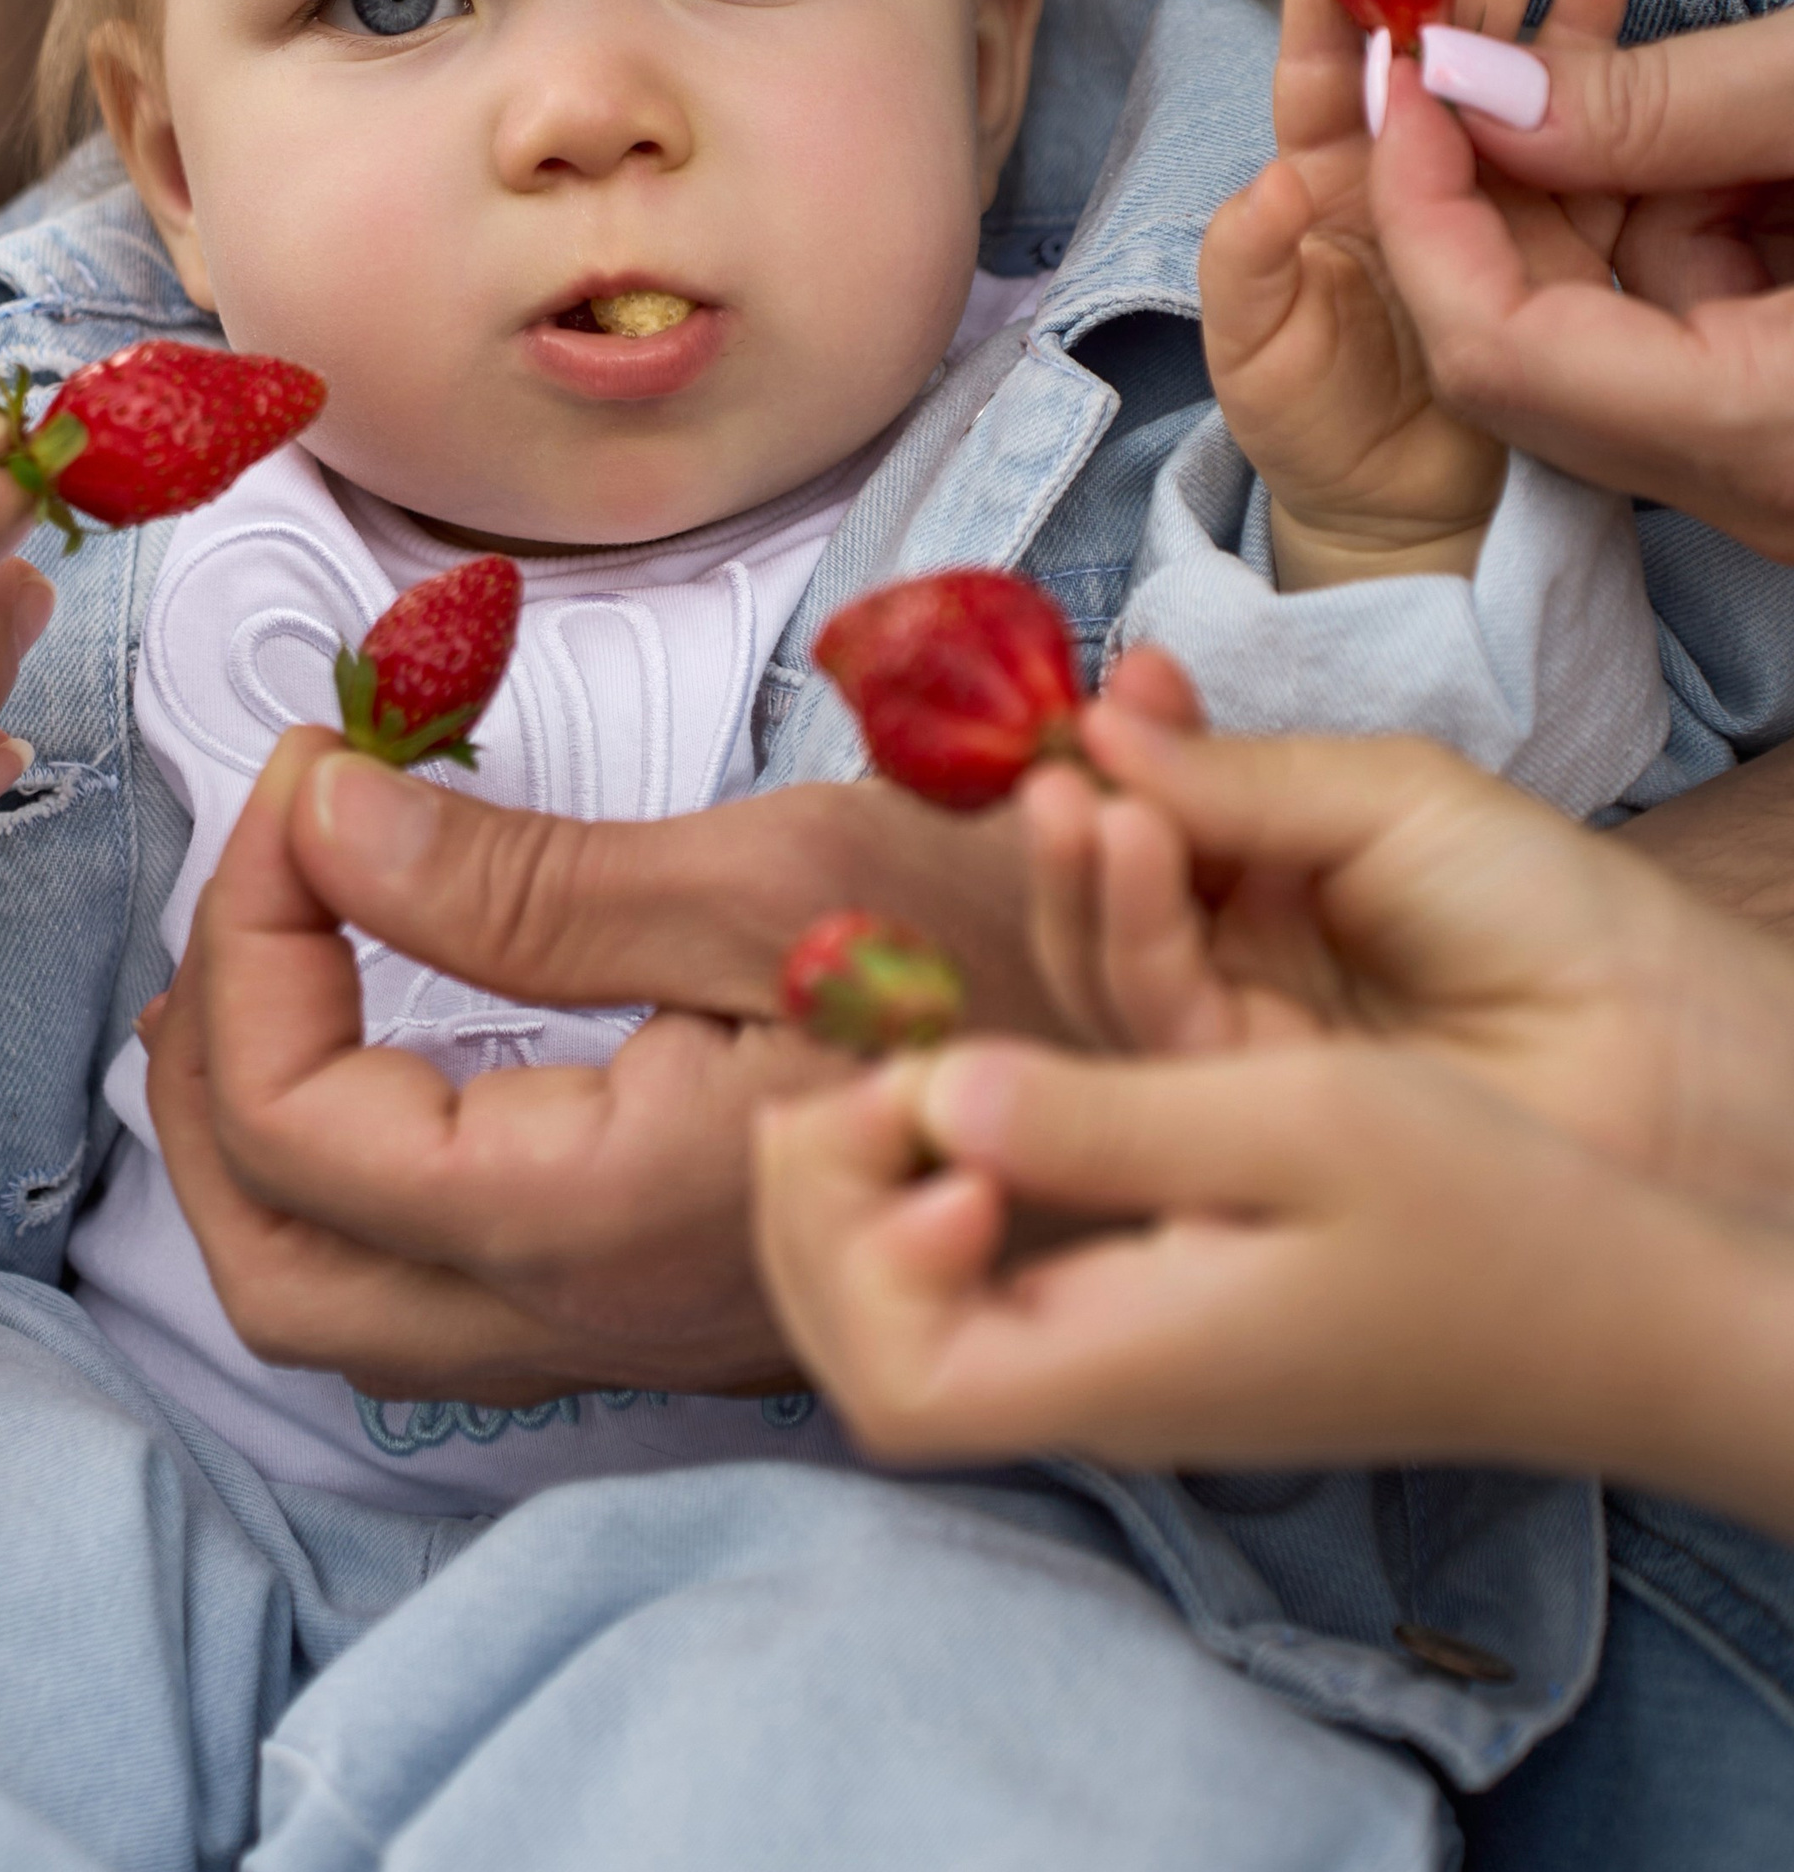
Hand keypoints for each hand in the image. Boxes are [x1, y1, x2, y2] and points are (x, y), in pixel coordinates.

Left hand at [141, 726, 1075, 1402]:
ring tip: (277, 962)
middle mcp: (591, 1312)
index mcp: (600, 1212)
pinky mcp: (665, 1298)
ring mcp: (628, 1328)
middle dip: (208, 1076)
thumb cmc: (1022, 954)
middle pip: (273, 1271)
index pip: (301, 1122)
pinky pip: (438, 1292)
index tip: (306, 774)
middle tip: (248, 889)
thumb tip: (316, 818)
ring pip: (343, 1307)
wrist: (1201, 1076)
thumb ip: (516, 880)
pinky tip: (396, 1043)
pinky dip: (358, 1175)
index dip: (254, 928)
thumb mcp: (767, 877)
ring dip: (265, 1143)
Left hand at [752, 1031, 1793, 1520]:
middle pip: (871, 1352)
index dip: (848, 1239)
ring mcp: (1129, 1361)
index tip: (911, 1100)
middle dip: (820, 1203)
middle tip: (863, 1069)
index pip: (891, 1376)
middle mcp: (1106, 1384)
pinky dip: (944, 1181)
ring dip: (871, 1183)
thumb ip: (1104, 1122)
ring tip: (906, 1064)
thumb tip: (934, 1093)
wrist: (1628, 1310)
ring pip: (916, 1309)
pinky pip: (991, 1275)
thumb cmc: (1489, 1214)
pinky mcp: (1159, 1318)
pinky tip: (982, 1096)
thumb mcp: (1297, 1122)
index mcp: (1124, 1359)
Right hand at [1017, 671, 1793, 1215]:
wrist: (1661, 1051)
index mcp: (1283, 871)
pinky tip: (1128, 850)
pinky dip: (1127, 933)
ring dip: (1083, 876)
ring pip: (1107, 968)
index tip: (1082, 697)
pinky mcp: (1240, 1120)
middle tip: (1055, 761)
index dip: (1111, 755)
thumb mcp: (1391, 798)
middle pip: (1110, 897)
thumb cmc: (1554, 909)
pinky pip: (1151, 1031)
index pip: (1158, 812)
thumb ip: (1243, 776)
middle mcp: (1246, 957)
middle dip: (1073, 819)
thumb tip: (1101, 719)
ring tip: (1080, 801)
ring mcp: (1239, 1043)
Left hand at [1197, 0, 1628, 587]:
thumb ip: (1246, 268)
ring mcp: (1493, 201)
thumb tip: (1267, 186)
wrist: (1403, 521)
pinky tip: (1623, 8)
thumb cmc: (1311, 431)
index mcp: (1321, 183)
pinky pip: (1589, 148)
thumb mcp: (1255, 357)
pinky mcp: (1565, 241)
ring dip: (1541, 4)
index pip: (1323, 73)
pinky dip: (1607, 81)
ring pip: (1512, 83)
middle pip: (1430, 54)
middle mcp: (1407, 175)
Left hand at [1371, 0, 1793, 556]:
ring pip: (1603, 310)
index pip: (1490, 345)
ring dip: (1578, 153)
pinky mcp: (1789, 408)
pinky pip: (1682, 309)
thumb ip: (1663, 112)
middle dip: (1474, 162)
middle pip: (1525, 338)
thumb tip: (1491, 98)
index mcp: (1749, 434)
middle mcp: (1746, 475)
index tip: (1411, 71)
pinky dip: (1663, 195)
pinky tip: (1698, 91)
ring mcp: (1768, 452)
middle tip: (1459, 1)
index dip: (1423, 200)